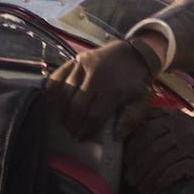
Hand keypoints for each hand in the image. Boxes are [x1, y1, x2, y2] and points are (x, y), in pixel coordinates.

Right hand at [45, 38, 160, 139]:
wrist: (133, 55)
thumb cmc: (134, 83)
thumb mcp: (142, 102)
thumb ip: (131, 120)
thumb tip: (115, 136)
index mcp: (115, 90)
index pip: (94, 115)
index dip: (85, 129)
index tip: (80, 138)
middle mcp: (98, 76)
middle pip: (77, 105)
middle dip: (72, 122)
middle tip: (70, 132)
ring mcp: (85, 66)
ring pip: (66, 91)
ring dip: (62, 109)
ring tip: (63, 120)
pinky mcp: (76, 59)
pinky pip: (58, 75)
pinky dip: (52, 89)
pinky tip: (52, 101)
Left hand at [124, 107, 193, 193]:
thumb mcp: (182, 122)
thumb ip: (161, 121)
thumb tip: (134, 130)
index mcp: (173, 118)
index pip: (146, 129)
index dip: (133, 146)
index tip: (126, 161)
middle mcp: (180, 128)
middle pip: (151, 146)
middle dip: (137, 165)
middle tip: (130, 179)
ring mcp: (189, 144)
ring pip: (160, 160)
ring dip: (147, 177)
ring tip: (140, 189)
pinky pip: (173, 171)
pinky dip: (160, 182)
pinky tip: (153, 190)